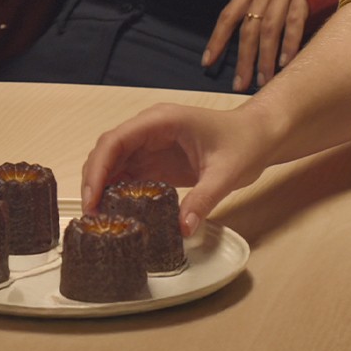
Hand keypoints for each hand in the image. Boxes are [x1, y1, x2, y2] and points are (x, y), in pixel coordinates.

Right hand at [80, 102, 273, 236]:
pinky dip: (118, 192)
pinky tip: (116, 212)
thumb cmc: (244, 143)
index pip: (116, 140)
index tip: (92, 197)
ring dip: (102, 187)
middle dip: (94, 180)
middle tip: (92, 214)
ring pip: (113, 163)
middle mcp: (149, 129)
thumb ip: (204, 199)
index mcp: (161, 121)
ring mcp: (150, 145)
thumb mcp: (227, 173)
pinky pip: (128, 175)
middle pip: (108, 151)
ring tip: (99, 217)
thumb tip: (183, 228)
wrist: (259, 136)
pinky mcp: (156, 161)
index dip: (99, 167)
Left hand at [203, 0, 308, 91]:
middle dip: (243, 59)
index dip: (217, 39)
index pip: (228, 15)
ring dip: (265, 58)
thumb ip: (259, 0)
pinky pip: (295, 21)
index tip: (207, 62)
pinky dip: (290, 43)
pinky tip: (286, 63)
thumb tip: (250, 34)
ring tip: (262, 82)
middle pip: (248, 28)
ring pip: (269, 29)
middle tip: (239, 85)